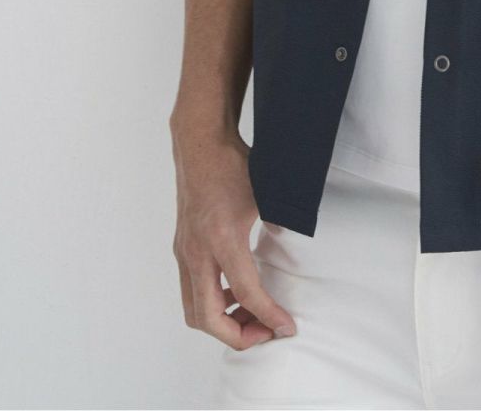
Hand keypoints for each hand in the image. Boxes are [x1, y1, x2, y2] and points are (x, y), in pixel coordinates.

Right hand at [170, 122, 296, 348]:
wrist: (200, 144)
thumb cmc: (233, 165)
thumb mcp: (266, 193)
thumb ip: (282, 222)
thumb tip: (299, 247)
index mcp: (221, 238)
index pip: (244, 292)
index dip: (268, 315)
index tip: (287, 327)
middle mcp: (197, 252)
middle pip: (207, 317)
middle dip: (237, 335)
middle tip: (266, 332)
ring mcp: (185, 252)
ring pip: (194, 309)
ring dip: (222, 322)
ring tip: (253, 317)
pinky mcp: (182, 249)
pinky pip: (192, 291)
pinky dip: (212, 304)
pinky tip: (236, 294)